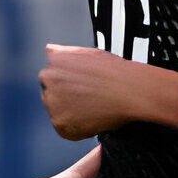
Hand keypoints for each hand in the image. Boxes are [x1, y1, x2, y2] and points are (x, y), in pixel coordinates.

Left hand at [38, 44, 177, 140]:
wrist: (129, 90)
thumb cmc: (114, 72)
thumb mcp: (87, 53)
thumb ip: (65, 54)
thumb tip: (50, 49)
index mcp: (54, 58)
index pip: (52, 75)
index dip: (68, 84)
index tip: (82, 88)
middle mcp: (48, 77)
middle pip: (50, 92)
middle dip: (65, 97)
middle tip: (89, 99)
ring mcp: (51, 101)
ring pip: (56, 110)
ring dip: (69, 112)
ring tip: (93, 107)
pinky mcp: (59, 122)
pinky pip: (64, 128)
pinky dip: (76, 128)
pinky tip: (92, 118)